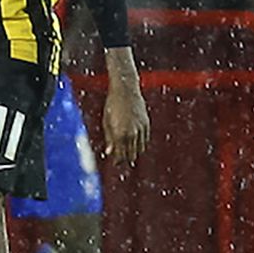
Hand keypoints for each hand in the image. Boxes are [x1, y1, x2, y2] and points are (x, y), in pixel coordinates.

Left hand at [101, 47, 149, 163]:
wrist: (126, 90)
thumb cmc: (112, 105)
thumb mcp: (106, 121)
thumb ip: (109, 138)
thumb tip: (109, 153)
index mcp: (120, 134)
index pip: (121, 154)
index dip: (118, 161)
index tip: (115, 163)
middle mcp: (132, 133)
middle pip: (131, 154)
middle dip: (126, 159)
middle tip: (121, 161)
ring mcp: (141, 129)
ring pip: (140, 148)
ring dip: (134, 152)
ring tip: (128, 154)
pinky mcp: (146, 124)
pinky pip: (145, 140)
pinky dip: (140, 144)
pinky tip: (135, 144)